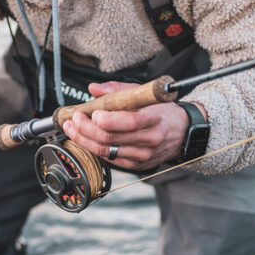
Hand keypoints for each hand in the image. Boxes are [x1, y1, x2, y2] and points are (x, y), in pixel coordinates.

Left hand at [61, 82, 207, 171]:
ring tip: (73, 128)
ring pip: (105, 151)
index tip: (91, 113)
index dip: (106, 119)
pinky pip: (109, 158)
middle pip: (110, 138)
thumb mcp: (144, 94)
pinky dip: (94, 148)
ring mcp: (142, 155)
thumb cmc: (161, 112)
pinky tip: (86, 138)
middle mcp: (149, 139)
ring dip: (84, 139)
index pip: (128, 122)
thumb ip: (118, 90)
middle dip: (86, 128)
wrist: (181, 132)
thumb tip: (94, 89)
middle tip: (74, 119)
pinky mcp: (136, 165)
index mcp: (153, 118)